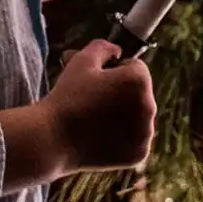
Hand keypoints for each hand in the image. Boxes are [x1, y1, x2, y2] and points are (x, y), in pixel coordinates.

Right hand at [44, 40, 155, 172]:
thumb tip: (118, 50)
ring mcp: (145, 133)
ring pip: (139, 115)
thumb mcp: (82, 60)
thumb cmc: (68, 96)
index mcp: (139, 81)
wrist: (53, 139)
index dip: (115, 70)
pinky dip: (124, 135)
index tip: (97, 81)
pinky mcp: (139, 154)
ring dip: (125, 112)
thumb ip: (104, 47)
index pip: (135, 67)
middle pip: (139, 91)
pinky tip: (102, 134)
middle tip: (95, 98)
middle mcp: (149, 106)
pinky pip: (136, 137)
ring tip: (97, 116)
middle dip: (122, 91)